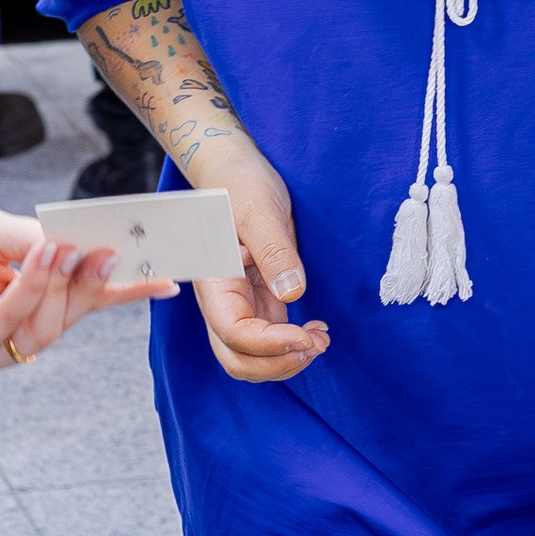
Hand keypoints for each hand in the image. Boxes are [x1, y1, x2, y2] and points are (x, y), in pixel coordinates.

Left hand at [0, 206, 168, 371]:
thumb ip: (43, 242)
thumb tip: (90, 246)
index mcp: (26, 297)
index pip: (84, 297)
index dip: (125, 290)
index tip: (167, 277)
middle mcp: (14, 327)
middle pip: (73, 314)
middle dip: (95, 283)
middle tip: (111, 251)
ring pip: (48, 325)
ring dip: (60, 281)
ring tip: (63, 246)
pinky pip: (12, 320)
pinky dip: (31, 286)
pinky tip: (40, 256)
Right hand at [193, 148, 329, 383]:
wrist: (236, 172)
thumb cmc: (242, 184)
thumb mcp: (261, 212)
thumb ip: (275, 253)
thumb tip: (292, 294)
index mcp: (214, 281)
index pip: (233, 333)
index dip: (269, 345)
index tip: (305, 334)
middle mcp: (222, 301)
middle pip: (237, 359)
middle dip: (277, 364)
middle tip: (316, 344)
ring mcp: (239, 305)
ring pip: (252, 358)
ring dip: (286, 361)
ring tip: (320, 340)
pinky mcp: (258, 303)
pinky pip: (269, 342)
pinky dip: (292, 348)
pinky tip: (316, 332)